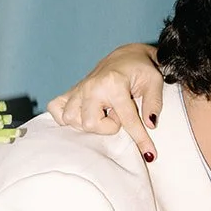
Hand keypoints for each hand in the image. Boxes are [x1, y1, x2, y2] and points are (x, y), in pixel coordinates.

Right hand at [47, 44, 162, 159]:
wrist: (126, 55)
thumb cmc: (141, 69)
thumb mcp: (155, 82)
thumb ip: (154, 104)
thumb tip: (150, 125)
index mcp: (113, 83)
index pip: (127, 119)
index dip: (140, 139)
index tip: (149, 154)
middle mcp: (91, 86)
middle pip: (90, 124)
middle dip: (107, 127)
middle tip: (118, 114)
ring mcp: (78, 89)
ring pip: (71, 120)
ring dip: (88, 123)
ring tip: (102, 114)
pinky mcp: (70, 91)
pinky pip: (56, 109)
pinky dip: (65, 116)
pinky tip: (81, 115)